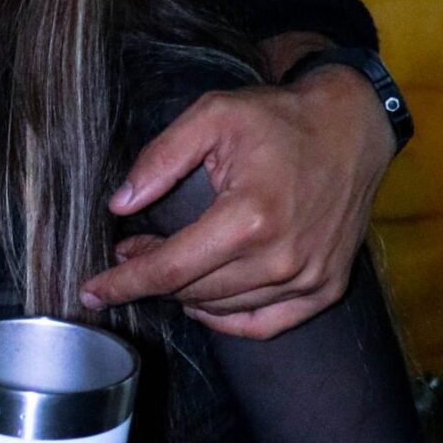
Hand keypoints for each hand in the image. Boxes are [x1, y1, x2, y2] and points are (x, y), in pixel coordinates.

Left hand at [80, 67, 393, 339]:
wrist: (351, 127)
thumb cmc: (281, 119)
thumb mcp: (213, 116)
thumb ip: (161, 158)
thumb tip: (120, 203)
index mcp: (249, 218)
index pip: (170, 269)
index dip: (124, 284)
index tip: (91, 292)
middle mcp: (280, 257)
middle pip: (192, 292)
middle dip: (151, 279)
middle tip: (131, 253)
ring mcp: (307, 278)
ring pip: (222, 310)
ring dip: (186, 295)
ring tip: (167, 266)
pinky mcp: (326, 287)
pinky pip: (264, 326)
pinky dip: (227, 320)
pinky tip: (205, 301)